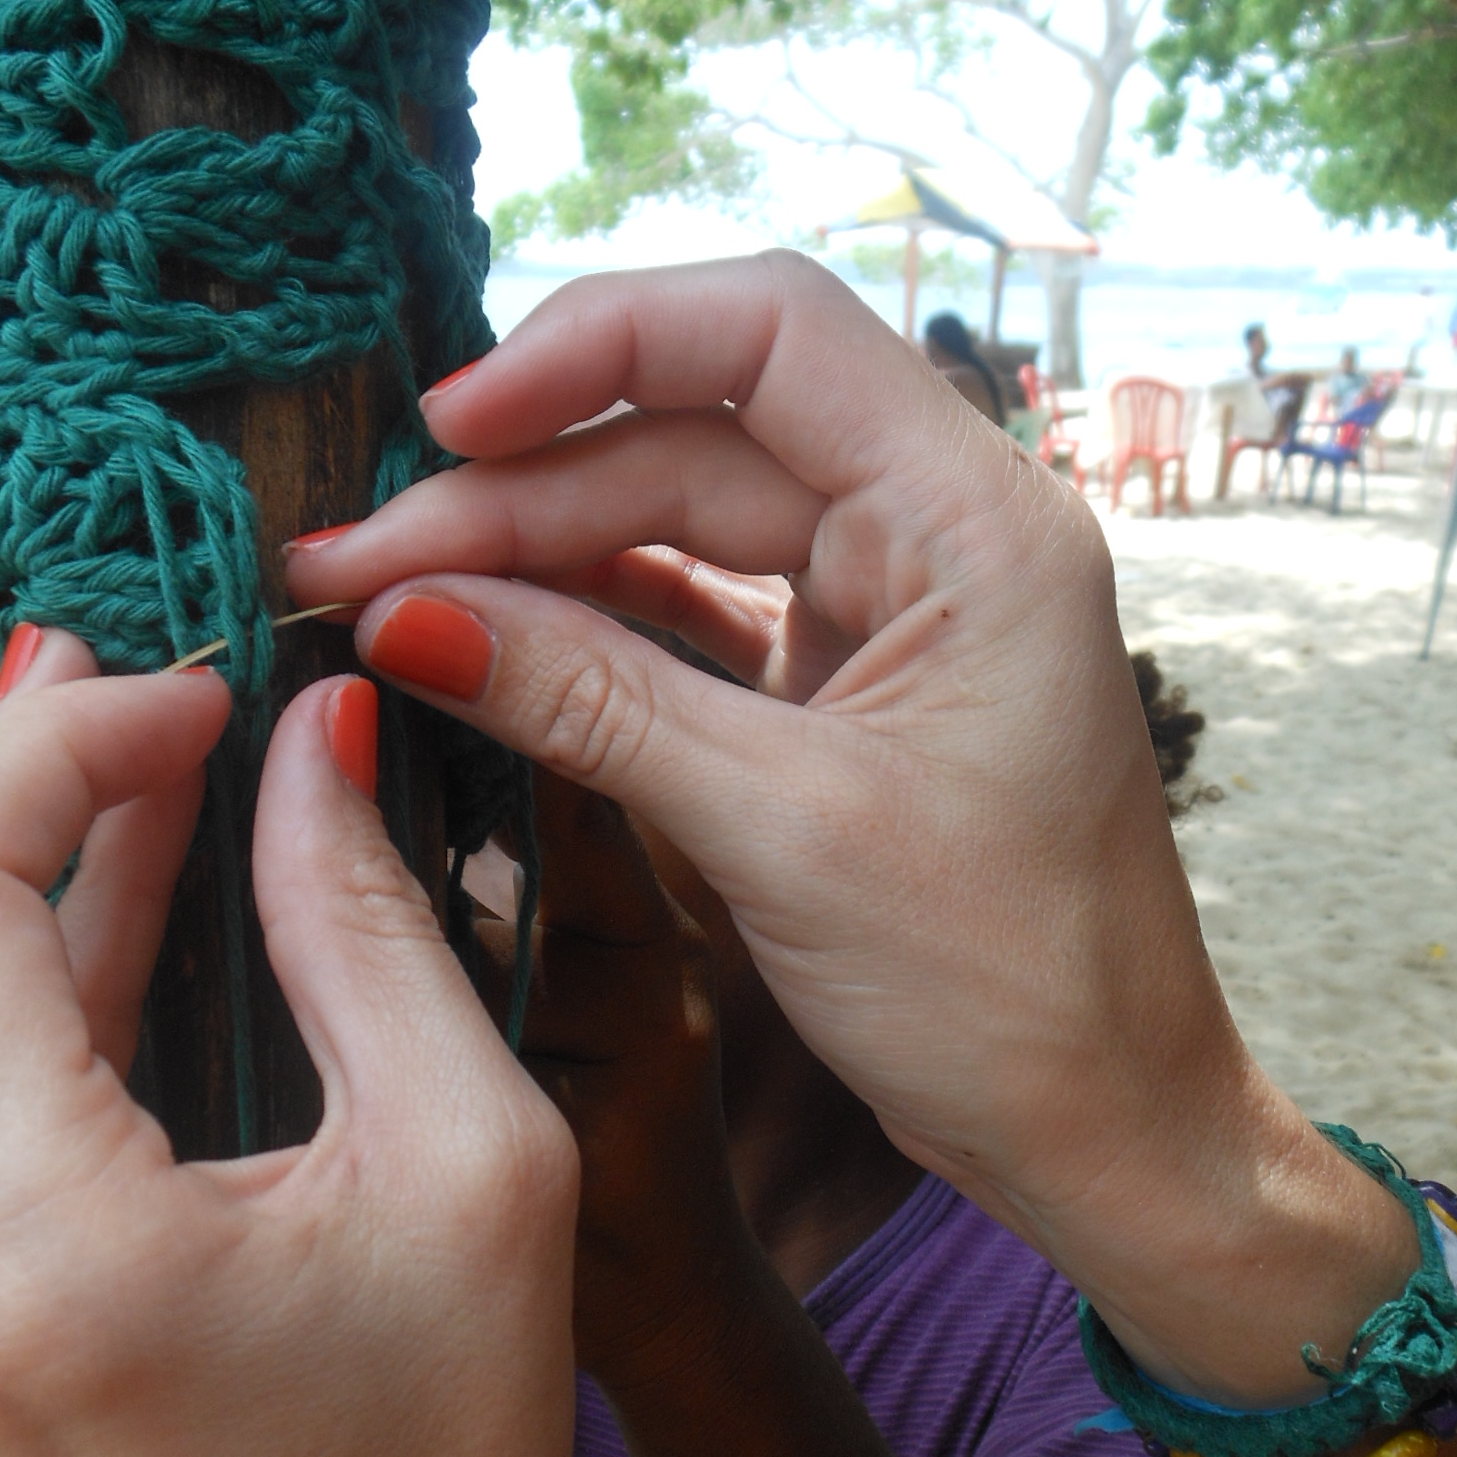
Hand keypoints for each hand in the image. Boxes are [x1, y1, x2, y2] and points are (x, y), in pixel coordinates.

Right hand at [285, 254, 1413, 1405]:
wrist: (1103, 1124)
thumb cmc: (1004, 983)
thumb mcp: (781, 829)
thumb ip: (588, 702)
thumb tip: (400, 616)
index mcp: (976, 518)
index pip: (771, 332)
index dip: (596, 345)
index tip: (446, 424)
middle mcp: (939, 530)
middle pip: (695, 433)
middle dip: (518, 488)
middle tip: (353, 563)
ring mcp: (892, 606)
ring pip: (681, 521)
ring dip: (534, 556)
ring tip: (381, 600)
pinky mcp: (847, 684)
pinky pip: (697, 613)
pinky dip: (588, 626)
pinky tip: (476, 644)